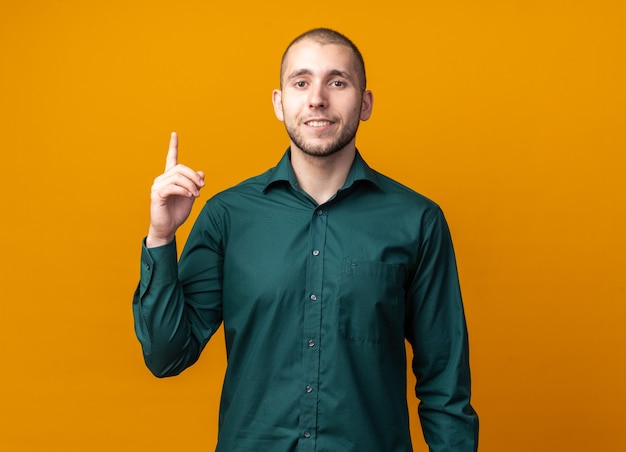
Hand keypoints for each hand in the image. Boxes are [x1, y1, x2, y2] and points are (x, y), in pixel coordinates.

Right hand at [146, 132, 204, 247]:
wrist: (168, 228)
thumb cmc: (177, 212)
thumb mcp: (191, 196)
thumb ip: (195, 184)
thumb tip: (201, 173)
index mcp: (170, 177)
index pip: (171, 158)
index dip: (173, 146)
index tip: (174, 134)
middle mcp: (162, 179)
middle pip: (180, 168)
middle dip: (194, 176)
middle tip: (201, 188)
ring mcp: (157, 186)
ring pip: (177, 177)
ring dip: (191, 185)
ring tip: (196, 195)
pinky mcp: (156, 195)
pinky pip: (172, 187)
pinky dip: (184, 190)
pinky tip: (190, 196)